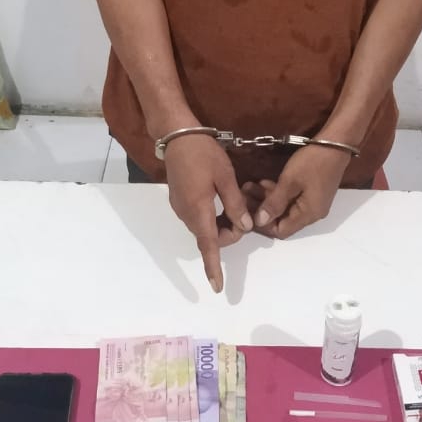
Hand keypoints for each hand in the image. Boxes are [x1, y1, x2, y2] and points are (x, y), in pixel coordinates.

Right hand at [164, 135, 252, 292]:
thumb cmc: (204, 153)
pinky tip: (221, 197)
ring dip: (221, 223)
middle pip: (210, 237)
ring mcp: (180, 207)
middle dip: (229, 232)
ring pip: (204, 227)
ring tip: (235, 201)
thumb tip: (245, 226)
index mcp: (198, 210)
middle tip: (244, 210)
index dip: (213, 267)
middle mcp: (186, 214)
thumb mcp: (226, 176)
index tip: (217, 286)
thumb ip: (235, 203)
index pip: (208, 245)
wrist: (177, 135)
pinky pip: (198, 217)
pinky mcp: (179, 200)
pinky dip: (212, 215)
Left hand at [251, 145, 351, 238]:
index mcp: (308, 214)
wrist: (336, 144)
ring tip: (249, 186)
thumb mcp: (290, 181)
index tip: (246, 211)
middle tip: (244, 195)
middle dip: (261, 208)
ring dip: (267, 198)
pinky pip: (291, 198)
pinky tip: (263, 182)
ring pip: (285, 207)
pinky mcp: (312, 191)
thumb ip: (274, 202)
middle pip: (282, 219)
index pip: (281, 231)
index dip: (263, 224)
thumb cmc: (312, 163)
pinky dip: (277, 192)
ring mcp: (313, 202)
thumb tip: (259, 221)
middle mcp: (312, 213)